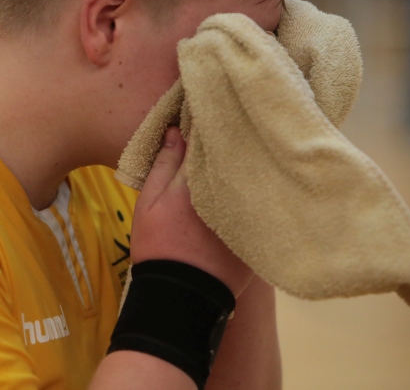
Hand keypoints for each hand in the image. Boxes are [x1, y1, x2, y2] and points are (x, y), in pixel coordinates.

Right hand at [130, 127, 254, 296]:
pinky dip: (259, 191)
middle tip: (230, 122)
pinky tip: (259, 183)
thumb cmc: (159, 247)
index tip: (209, 111)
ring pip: (250, 176)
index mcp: (197, 179)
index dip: (207, 125)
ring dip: (247, 163)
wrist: (182, 298)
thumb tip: (175, 130)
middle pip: (233, 155)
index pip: (206, 138)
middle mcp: (228, 189)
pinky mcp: (260, 230)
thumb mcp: (148, 203)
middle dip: (231, 140)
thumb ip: (163, 165)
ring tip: (247, 146)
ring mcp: (247, 210)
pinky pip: (261, 202)